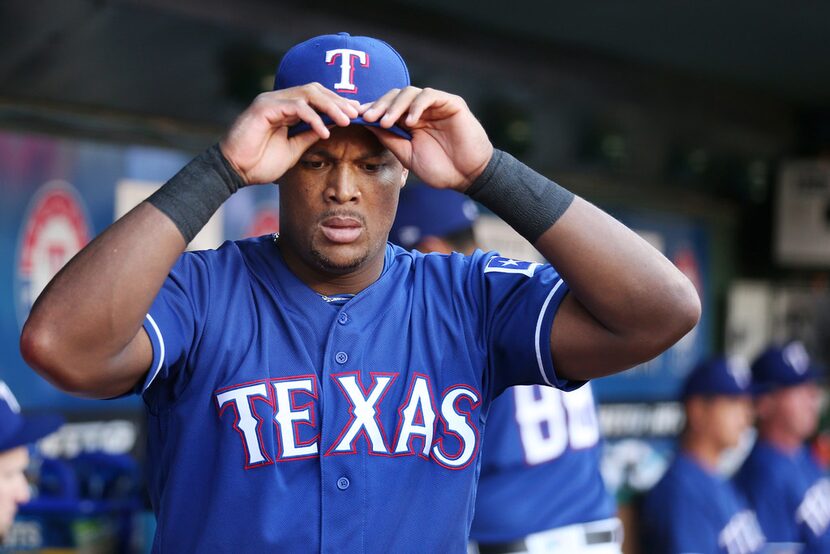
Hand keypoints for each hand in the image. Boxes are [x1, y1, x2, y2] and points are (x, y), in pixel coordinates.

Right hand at [219, 84, 360, 184]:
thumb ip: (308, 135)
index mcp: (286, 107)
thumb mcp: (293, 148)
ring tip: (346, 121)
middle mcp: (279, 100)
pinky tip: (324, 131)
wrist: (234, 171)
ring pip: (308, 94)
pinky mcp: (264, 108)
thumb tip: (330, 128)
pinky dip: (313, 118)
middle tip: (356, 114)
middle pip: (315, 90)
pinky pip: (295, 106)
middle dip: (338, 101)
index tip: (356, 114)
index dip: (337, 104)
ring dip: (330, 106)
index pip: (316, 98)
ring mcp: (271, 101)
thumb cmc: (259, 162)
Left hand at [360, 87, 493, 191]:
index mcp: (409, 122)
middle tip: (369, 118)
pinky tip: (410, 122)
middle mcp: (420, 110)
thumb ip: (389, 139)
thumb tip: (367, 125)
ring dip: (395, 106)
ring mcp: (435, 105)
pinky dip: (417, 105)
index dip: (372, 110)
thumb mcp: (407, 155)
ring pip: (410, 93)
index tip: (356, 117)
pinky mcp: (451, 103)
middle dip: (379, 106)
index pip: (387, 108)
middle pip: (395, 96)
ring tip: (387, 122)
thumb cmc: (440, 169)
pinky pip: (430, 95)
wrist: (468, 176)